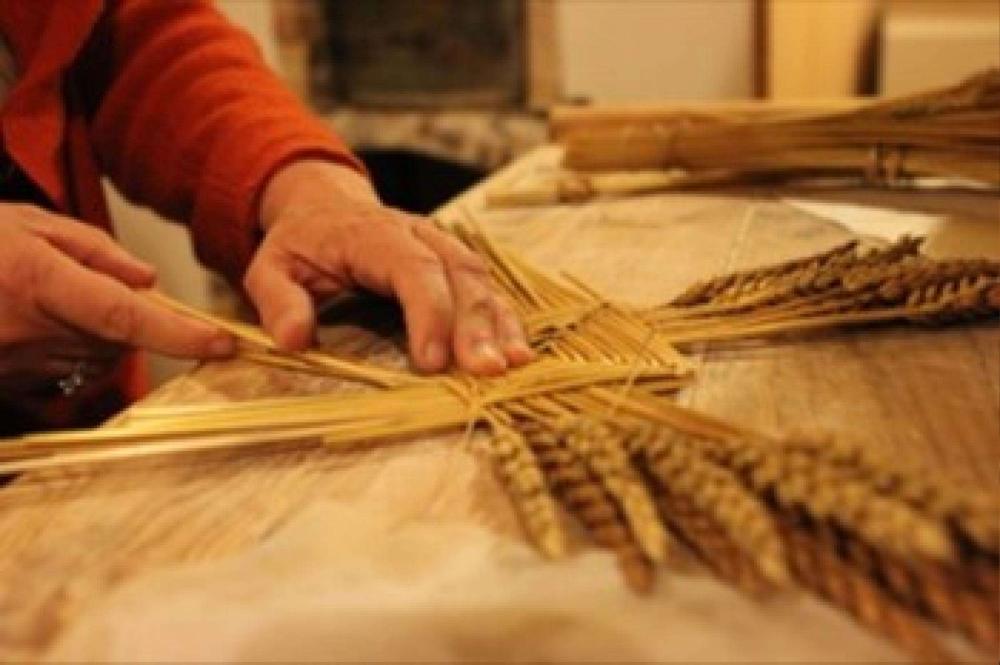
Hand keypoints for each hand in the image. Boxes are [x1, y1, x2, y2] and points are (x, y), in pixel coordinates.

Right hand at [0, 204, 235, 395]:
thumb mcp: (26, 223)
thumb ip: (93, 250)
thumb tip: (146, 281)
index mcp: (37, 282)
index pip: (126, 316)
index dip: (180, 333)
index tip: (223, 343)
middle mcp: (28, 330)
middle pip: (119, 342)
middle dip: (131, 321)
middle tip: (103, 291)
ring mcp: (13, 365)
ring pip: (94, 360)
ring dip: (98, 337)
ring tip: (53, 303)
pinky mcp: (5, 386)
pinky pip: (61, 375)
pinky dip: (67, 353)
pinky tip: (33, 327)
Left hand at [247, 160, 532, 375]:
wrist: (327, 206)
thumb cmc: (301, 244)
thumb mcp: (271, 267)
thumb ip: (278, 300)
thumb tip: (293, 339)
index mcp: (375, 234)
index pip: (413, 267)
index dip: (428, 312)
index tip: (433, 362)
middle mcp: (420, 235)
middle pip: (459, 273)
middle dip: (475, 324)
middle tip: (484, 371)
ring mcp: (443, 247)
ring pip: (482, 280)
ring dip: (499, 324)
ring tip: (512, 365)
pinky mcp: (456, 266)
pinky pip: (488, 290)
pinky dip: (505, 321)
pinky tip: (518, 353)